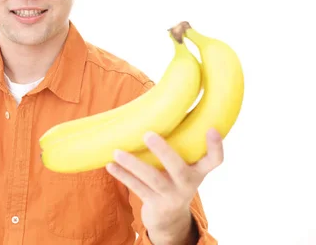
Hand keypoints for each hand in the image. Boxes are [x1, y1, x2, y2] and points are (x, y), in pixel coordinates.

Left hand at [106, 128, 223, 244]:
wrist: (170, 219)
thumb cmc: (174, 178)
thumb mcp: (184, 166)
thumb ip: (178, 144)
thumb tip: (160, 106)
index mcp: (198, 171)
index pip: (214, 160)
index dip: (216, 146)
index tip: (212, 129)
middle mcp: (188, 184)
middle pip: (179, 169)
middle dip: (164, 151)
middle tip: (148, 134)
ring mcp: (172, 196)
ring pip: (153, 179)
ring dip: (134, 164)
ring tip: (117, 152)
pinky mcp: (155, 204)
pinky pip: (137, 188)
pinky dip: (123, 176)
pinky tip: (110, 165)